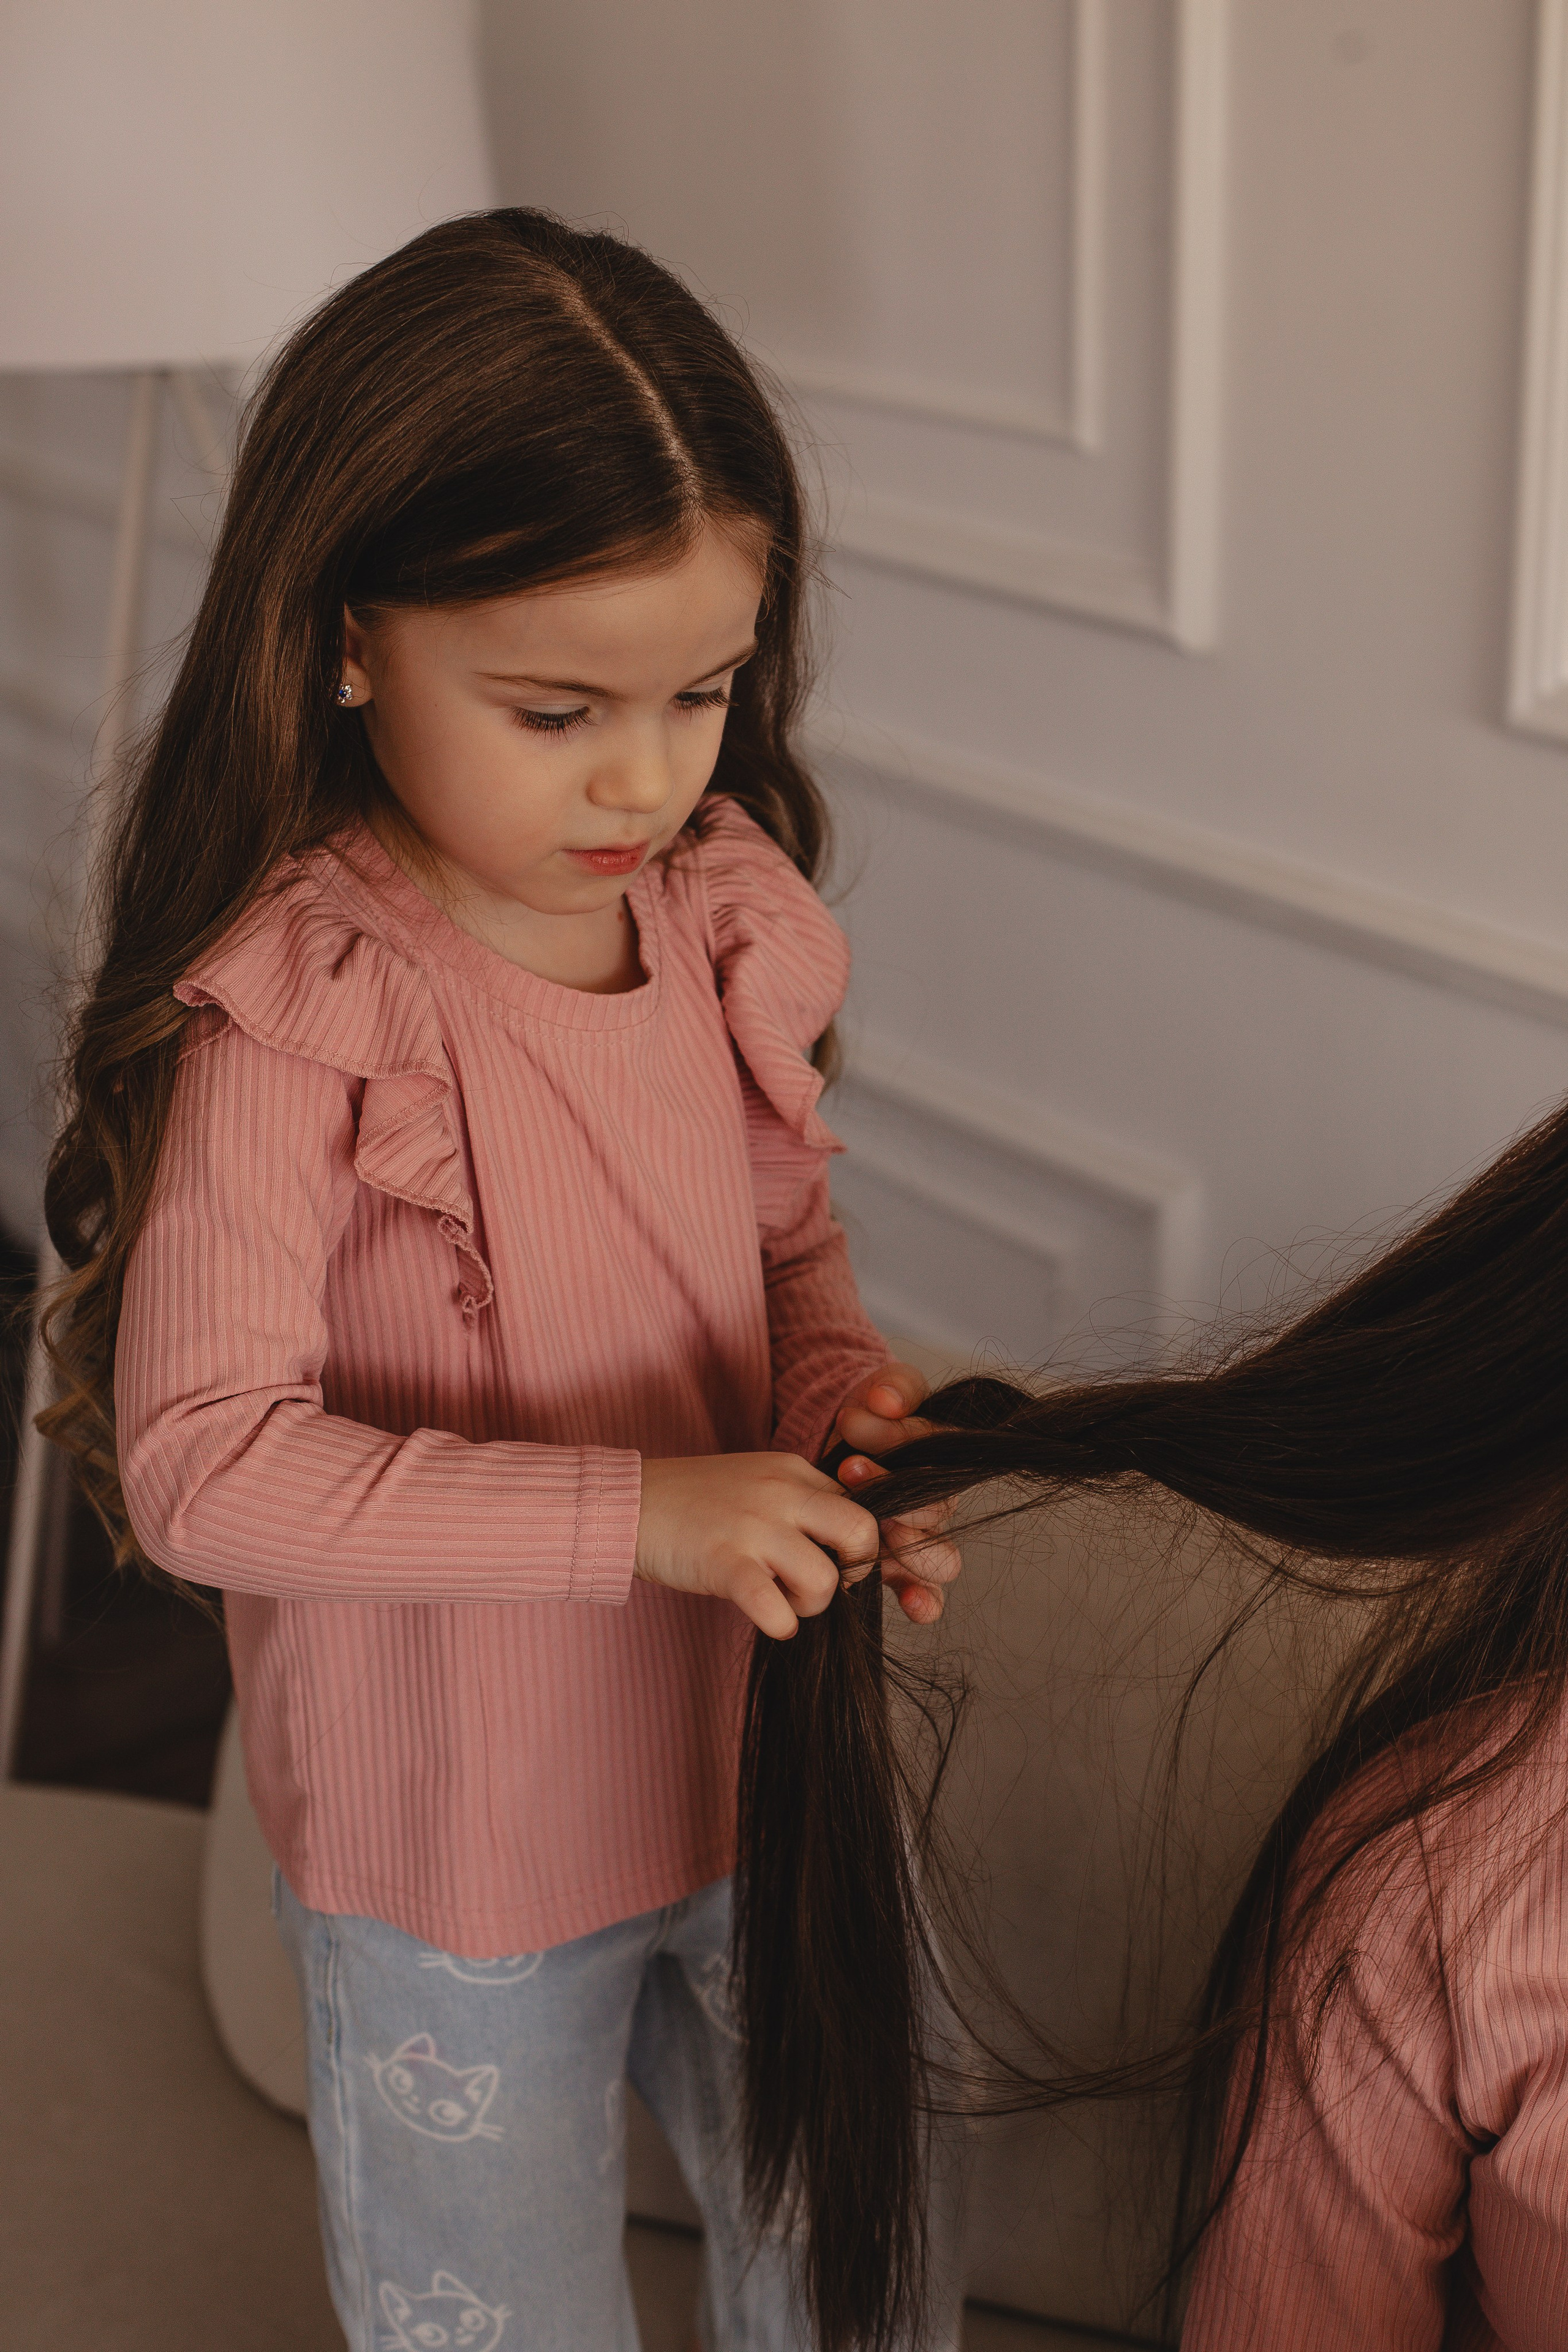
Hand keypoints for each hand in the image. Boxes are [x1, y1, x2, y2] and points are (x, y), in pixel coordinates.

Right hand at [635, 1452, 881, 1641]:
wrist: (626, 1504)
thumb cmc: (694, 1501)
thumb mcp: (757, 1482)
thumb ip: (799, 1503)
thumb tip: (841, 1546)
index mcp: (793, 1470)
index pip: (861, 1507)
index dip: (858, 1546)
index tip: (836, 1564)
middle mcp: (781, 1492)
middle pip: (861, 1532)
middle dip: (855, 1570)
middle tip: (823, 1584)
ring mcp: (753, 1526)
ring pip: (824, 1579)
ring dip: (811, 1604)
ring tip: (785, 1602)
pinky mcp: (723, 1561)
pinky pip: (772, 1607)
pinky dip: (780, 1624)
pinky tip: (769, 1621)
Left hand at [832, 1362, 961, 1626]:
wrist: (831, 1449)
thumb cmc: (866, 1418)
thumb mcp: (879, 1393)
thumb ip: (893, 1390)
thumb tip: (886, 1400)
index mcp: (942, 1456)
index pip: (938, 1458)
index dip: (898, 1455)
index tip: (850, 1449)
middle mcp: (936, 1501)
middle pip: (939, 1514)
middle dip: (902, 1506)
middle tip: (858, 1487)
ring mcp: (917, 1536)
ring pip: (940, 1558)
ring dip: (910, 1552)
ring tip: (876, 1540)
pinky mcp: (894, 1563)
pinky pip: (924, 1589)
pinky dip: (924, 1600)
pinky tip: (912, 1604)